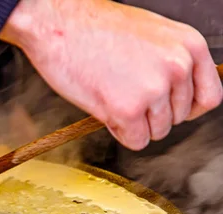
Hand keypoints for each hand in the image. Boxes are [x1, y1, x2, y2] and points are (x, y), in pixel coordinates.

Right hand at [0, 0, 222, 149]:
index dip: (185, 109)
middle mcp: (178, 67)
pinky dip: (119, 132)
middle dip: (151, 114)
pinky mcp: (128, 109)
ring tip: (111, 96)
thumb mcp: (149, 34)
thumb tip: (174, 92)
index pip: (209, 97)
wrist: (55, 23)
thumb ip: (169, 61)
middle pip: (178, 118)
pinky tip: (104, 108)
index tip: (168, 109)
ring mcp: (154, 89)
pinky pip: (135, 140)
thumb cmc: (92, 27)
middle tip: (123, 94)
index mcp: (188, 45)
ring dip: (134, 124)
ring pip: (157, 132)